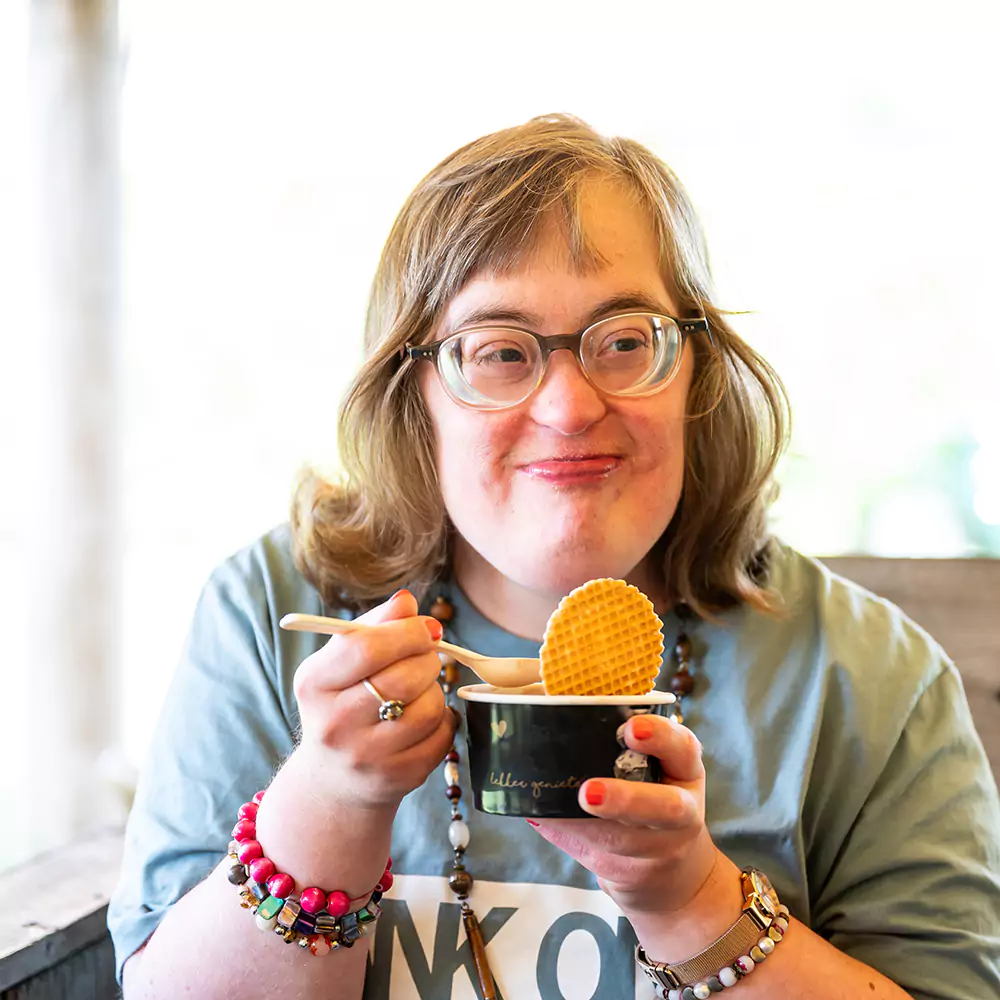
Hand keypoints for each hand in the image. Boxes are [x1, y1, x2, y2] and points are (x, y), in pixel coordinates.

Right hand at [291, 589, 456, 807]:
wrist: (333, 781)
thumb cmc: (342, 702)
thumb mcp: (342, 661)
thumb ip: (374, 625)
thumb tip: (407, 600)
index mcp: (314, 683)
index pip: (366, 647)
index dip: (407, 632)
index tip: (428, 627)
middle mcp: (334, 724)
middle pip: (404, 678)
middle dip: (427, 659)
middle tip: (426, 657)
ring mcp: (365, 756)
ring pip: (429, 708)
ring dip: (435, 691)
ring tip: (420, 691)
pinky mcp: (396, 779)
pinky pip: (442, 736)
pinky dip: (444, 721)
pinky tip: (425, 719)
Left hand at [527, 714, 721, 929]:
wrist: (675, 874)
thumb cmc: (652, 799)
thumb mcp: (655, 769)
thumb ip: (620, 745)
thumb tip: (550, 711)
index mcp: (685, 770)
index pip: (683, 747)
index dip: (660, 736)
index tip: (631, 727)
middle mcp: (684, 812)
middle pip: (665, 808)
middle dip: (626, 800)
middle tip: (588, 792)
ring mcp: (662, 850)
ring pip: (621, 841)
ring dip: (581, 826)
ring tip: (550, 811)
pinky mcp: (635, 876)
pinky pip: (596, 857)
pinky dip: (567, 838)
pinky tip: (545, 821)